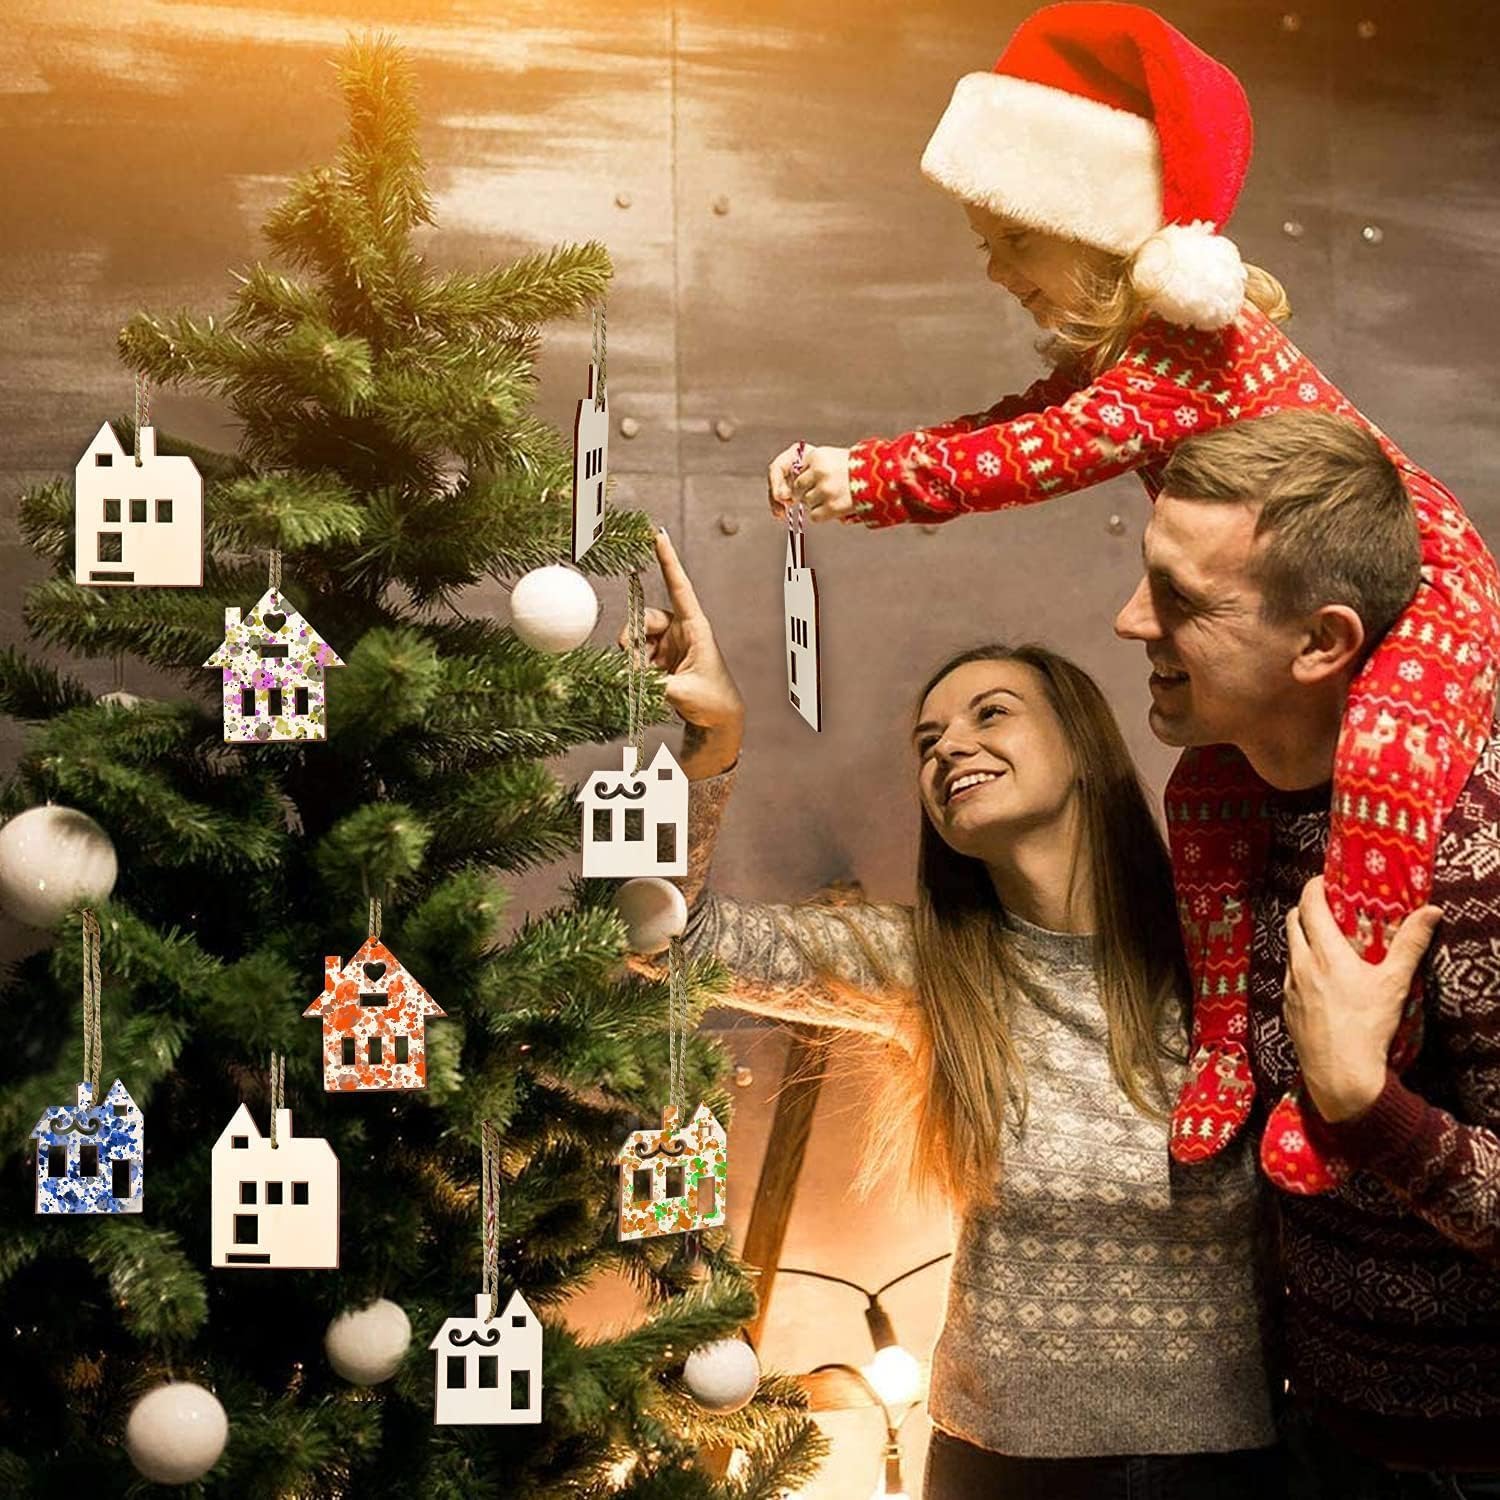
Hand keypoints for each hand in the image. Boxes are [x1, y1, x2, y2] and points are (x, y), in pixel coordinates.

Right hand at [618, 529, 744, 740]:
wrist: (716, 721)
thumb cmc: (712, 701)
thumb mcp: (683, 692)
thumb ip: (653, 683)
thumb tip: (628, 675)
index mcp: (696, 628)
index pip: (679, 587)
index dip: (668, 561)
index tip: (658, 536)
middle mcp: (681, 631)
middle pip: (645, 618)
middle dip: (632, 637)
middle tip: (630, 658)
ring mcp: (669, 645)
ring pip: (637, 638)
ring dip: (634, 658)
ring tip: (647, 678)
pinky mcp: (660, 659)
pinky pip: (637, 655)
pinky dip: (635, 668)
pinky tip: (646, 681)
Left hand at [767, 443, 853, 522]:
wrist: (879, 479)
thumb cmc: (853, 469)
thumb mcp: (830, 458)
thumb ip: (808, 469)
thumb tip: (785, 493)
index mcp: (817, 456)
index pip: (792, 471)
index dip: (795, 480)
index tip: (796, 488)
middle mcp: (820, 471)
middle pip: (798, 489)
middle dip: (807, 492)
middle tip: (825, 489)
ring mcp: (826, 490)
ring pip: (806, 502)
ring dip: (816, 503)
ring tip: (835, 495)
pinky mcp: (832, 506)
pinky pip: (814, 516)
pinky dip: (822, 514)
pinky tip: (836, 506)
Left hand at [1282, 875, 1442, 1122]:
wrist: (1340, 1075)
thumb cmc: (1369, 1027)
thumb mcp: (1395, 983)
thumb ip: (1411, 944)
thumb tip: (1431, 911)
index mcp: (1324, 953)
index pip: (1308, 906)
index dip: (1314, 887)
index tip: (1324, 880)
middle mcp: (1300, 964)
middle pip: (1292, 922)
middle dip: (1305, 909)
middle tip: (1327, 907)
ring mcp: (1290, 987)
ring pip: (1289, 949)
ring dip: (1302, 938)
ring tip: (1326, 941)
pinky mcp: (1287, 1007)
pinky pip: (1290, 976)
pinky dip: (1301, 966)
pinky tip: (1320, 977)